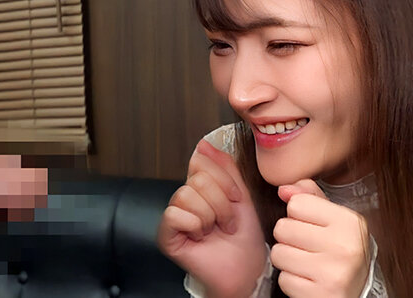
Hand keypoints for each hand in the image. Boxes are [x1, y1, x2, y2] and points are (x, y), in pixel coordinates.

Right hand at [158, 139, 266, 297]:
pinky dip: (195, 225)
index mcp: (201, 186)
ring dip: (211, 215)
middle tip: (227, 219)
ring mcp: (175, 216)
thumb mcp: (241, 194)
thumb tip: (204, 144)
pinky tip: (201, 236)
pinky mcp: (167, 234)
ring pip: (187, 195)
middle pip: (197, 179)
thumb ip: (225, 167)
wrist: (245, 267)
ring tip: (216, 228)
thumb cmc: (245, 236)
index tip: (236, 198)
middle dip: (221, 201)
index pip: (201, 161)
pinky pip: (175, 214)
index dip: (224, 180)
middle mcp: (186, 199)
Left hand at [273, 179, 370, 297]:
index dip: (298, 215)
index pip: (297, 203)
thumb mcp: (335, 219)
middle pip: (283, 228)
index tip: (312, 227)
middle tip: (307, 247)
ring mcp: (332, 273)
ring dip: (287, 259)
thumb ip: (310, 197)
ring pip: (279, 253)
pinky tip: (308, 279)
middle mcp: (343, 246)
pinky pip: (284, 279)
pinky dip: (291, 280)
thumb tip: (284, 189)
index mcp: (349, 222)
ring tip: (306, 262)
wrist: (358, 291)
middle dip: (289, 238)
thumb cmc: (342, 252)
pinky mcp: (320, 295)